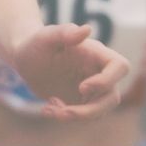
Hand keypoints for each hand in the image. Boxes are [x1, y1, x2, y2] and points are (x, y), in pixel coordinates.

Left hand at [7, 23, 128, 119]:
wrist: (25, 58)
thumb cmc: (37, 42)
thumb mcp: (45, 37)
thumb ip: (64, 32)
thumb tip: (87, 29)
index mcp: (96, 54)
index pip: (119, 67)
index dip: (107, 81)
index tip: (82, 87)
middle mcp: (99, 73)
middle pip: (112, 97)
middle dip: (90, 110)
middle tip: (62, 112)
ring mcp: (93, 90)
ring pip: (99, 111)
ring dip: (76, 116)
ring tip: (48, 110)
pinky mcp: (82, 102)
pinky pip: (83, 116)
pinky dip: (65, 116)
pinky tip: (46, 108)